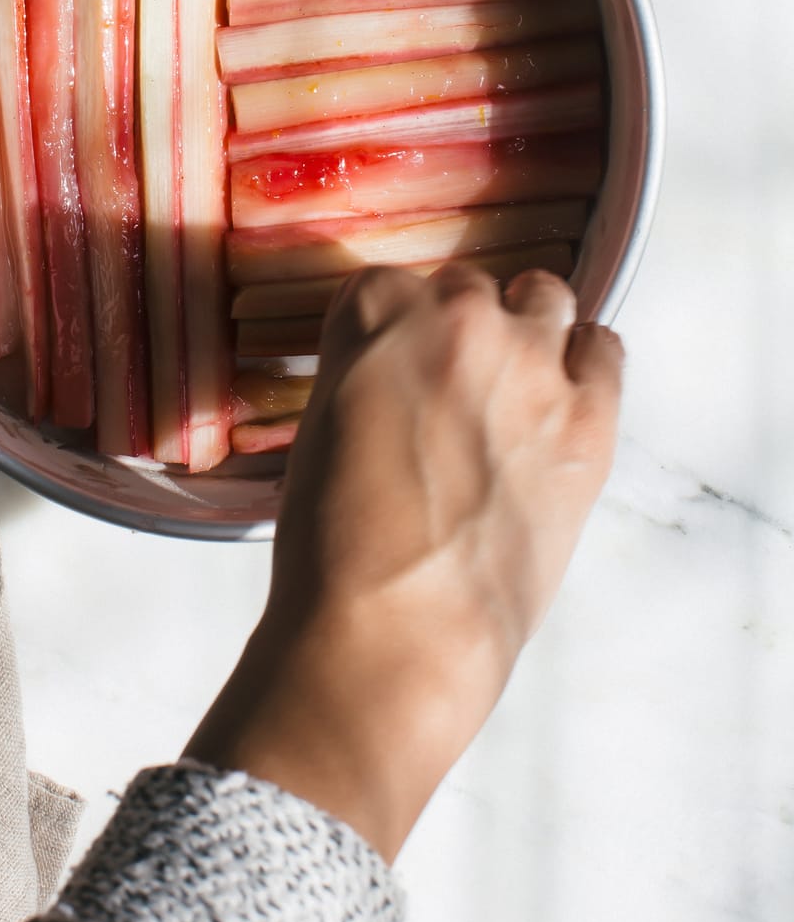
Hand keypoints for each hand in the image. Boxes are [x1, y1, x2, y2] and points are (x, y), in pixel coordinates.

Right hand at [185, 262, 623, 861]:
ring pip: (543, 297)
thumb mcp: (318, 432)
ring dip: (525, 330)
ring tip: (510, 384)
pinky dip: (586, 364)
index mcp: (375, 314)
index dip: (391, 332)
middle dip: (457, 329)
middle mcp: (456, 318)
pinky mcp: (588, 420)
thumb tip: (396, 383)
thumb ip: (362, 376)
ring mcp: (529, 364)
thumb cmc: (337, 554)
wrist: (394, 635)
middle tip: (447, 387)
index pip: (387, 286)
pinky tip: (563, 397)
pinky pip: (605, 350)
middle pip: (466, 287)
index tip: (391, 365)